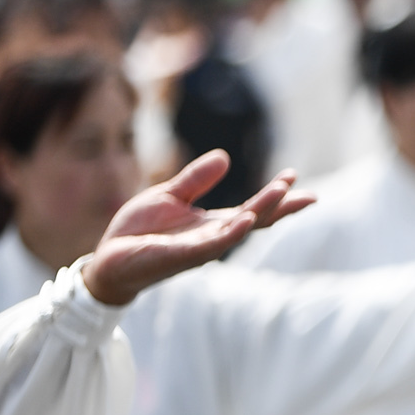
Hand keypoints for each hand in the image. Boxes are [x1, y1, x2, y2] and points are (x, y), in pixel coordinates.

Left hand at [81, 153, 317, 306]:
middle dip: (281, 206)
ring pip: (239, 230)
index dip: (274, 195)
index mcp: (212, 223)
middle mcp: (213, 237)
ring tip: (282, 193)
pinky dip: (231, 234)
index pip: (252, 209)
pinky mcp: (181, 256)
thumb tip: (225, 156)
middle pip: (256, 221)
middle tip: (306, 192)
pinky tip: (246, 220)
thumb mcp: (168, 195)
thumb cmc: (139, 231)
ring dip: (262, 212)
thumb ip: (196, 179)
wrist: (109, 258)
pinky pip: (212, 245)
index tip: (294, 177)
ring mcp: (200, 248)